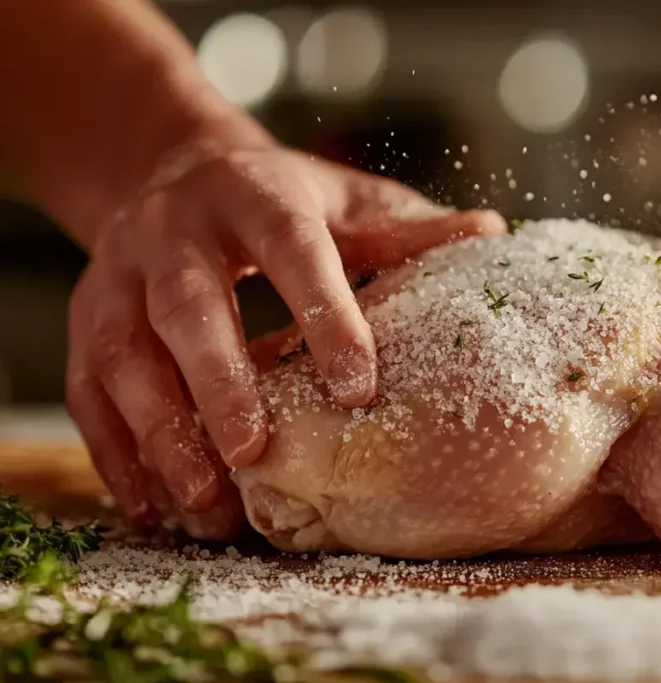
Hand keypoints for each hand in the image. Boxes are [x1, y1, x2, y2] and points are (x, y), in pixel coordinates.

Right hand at [65, 143, 504, 537]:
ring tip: (204, 501)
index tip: (357, 388)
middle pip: (187, 305)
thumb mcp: (340, 200)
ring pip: (125, 354)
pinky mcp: (87, 319)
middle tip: (255, 452)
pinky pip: (90, 389)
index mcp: (254, 194)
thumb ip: (404, 227)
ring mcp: (120, 275)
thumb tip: (490, 233)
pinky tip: (151, 504)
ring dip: (160, 431)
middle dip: (217, 380)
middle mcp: (176, 231)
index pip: (291, 247)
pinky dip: (116, 450)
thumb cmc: (275, 198)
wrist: (171, 172)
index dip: (323, 313)